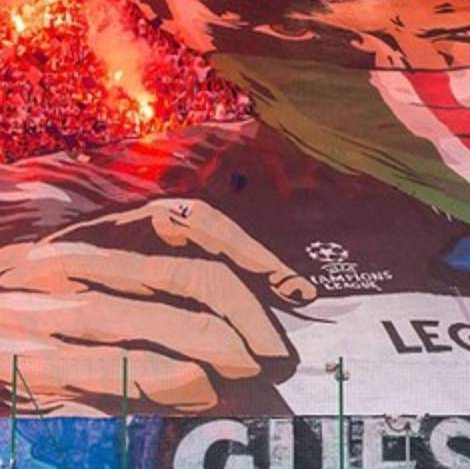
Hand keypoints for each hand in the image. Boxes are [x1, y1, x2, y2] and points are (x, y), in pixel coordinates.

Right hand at [0, 198, 315, 413]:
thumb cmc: (32, 304)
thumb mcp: (85, 271)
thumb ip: (152, 270)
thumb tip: (255, 290)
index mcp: (97, 233)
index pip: (193, 221)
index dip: (253, 252)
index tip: (296, 286)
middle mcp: (79, 261)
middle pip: (193, 274)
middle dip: (250, 316)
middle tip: (278, 351)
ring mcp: (55, 310)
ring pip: (165, 320)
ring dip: (222, 348)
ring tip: (251, 370)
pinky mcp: (39, 364)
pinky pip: (127, 368)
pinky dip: (176, 380)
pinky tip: (204, 389)